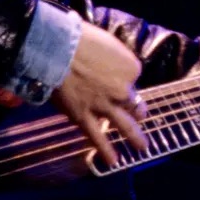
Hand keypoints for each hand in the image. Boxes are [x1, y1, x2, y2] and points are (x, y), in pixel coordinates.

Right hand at [52, 22, 149, 165]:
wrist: (56, 49)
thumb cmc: (79, 38)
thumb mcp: (106, 42)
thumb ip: (113, 60)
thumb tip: (108, 67)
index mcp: (130, 67)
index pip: (132, 77)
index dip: (122, 77)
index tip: (113, 75)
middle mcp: (123, 89)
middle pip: (133, 102)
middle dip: (136, 109)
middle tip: (140, 113)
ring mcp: (105, 106)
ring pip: (124, 124)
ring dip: (135, 137)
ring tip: (143, 147)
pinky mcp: (85, 117)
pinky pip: (98, 137)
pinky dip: (106, 150)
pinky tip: (113, 161)